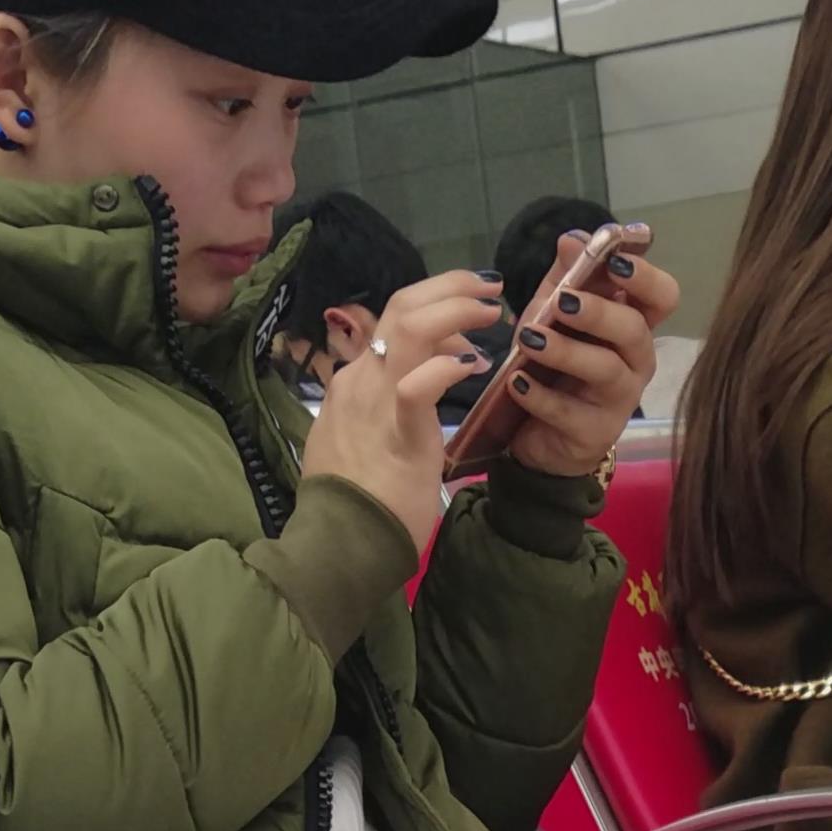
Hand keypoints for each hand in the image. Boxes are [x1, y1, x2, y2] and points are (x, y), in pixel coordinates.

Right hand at [303, 270, 497, 552]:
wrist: (341, 544)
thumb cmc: (358, 501)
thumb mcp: (361, 441)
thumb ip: (383, 410)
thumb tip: (412, 385)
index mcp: (354, 383)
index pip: (390, 324)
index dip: (434, 308)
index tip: (466, 315)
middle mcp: (360, 380)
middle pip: (400, 306)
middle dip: (448, 286)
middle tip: (487, 288)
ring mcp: (374, 402)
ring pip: (408, 327)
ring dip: (456, 307)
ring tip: (491, 310)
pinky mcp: (398, 434)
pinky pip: (416, 385)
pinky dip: (447, 366)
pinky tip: (473, 365)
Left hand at [501, 232, 676, 480]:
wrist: (539, 434)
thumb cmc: (554, 367)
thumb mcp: (553, 315)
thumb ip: (565, 277)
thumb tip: (573, 238)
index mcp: (633, 325)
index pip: (662, 296)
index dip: (645, 277)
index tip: (616, 262)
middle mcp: (636, 361)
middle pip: (635, 329)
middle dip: (599, 311)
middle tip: (563, 302)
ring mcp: (619, 400)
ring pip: (605, 369)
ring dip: (565, 350)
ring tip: (529, 339)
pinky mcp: (595, 433)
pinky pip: (569, 412)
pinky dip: (539, 395)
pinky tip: (517, 383)